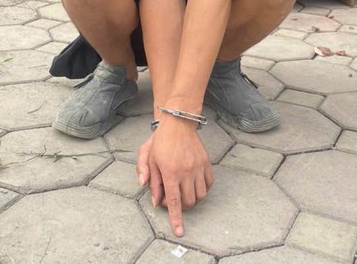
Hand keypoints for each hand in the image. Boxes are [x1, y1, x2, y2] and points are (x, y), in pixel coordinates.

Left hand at [137, 116, 212, 236]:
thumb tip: (154, 200)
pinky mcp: (206, 162)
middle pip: (188, 201)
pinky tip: (193, 185)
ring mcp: (198, 167)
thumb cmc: (160, 141)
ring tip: (182, 190)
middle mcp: (186, 171)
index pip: (174, 201)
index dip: (176, 219)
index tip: (180, 232)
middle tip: (169, 196)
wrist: (178, 124)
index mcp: (170, 171)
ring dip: (191, 199)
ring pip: (200, 196)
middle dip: (179, 206)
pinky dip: (202, 190)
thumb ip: (149, 179)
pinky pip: (208, 184)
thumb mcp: (148, 157)